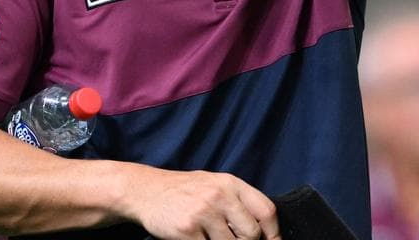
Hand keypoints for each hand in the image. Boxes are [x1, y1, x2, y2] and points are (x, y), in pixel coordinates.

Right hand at [122, 167, 279, 239]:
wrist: (146, 191)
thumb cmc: (185, 192)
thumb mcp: (215, 185)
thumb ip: (238, 203)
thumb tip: (264, 233)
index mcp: (231, 184)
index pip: (266, 211)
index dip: (272, 233)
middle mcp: (219, 195)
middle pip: (251, 234)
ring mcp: (202, 212)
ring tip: (208, 237)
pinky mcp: (186, 229)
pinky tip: (195, 239)